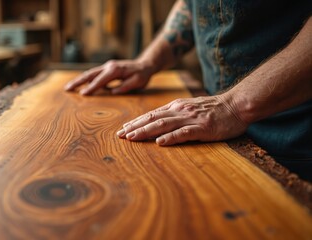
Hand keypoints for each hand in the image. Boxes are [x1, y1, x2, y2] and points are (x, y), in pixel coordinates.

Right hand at [64, 60, 154, 94]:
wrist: (145, 64)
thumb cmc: (142, 75)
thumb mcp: (138, 82)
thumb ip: (125, 87)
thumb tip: (112, 92)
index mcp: (115, 70)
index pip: (100, 80)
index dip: (91, 88)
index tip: (82, 94)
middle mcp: (109, 66)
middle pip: (90, 74)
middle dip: (78, 81)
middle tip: (67, 88)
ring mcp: (107, 66)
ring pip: (90, 73)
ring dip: (79, 80)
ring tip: (69, 87)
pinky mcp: (107, 69)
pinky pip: (95, 74)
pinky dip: (86, 79)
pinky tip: (80, 86)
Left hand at [116, 95, 247, 144]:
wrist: (237, 105)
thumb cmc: (213, 109)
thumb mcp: (190, 107)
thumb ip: (174, 114)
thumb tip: (157, 123)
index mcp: (176, 107)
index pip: (151, 115)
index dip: (136, 122)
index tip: (123, 130)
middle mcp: (180, 111)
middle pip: (153, 119)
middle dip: (135, 127)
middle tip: (120, 135)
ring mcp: (191, 119)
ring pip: (163, 125)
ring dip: (146, 132)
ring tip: (132, 138)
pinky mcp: (202, 128)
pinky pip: (184, 133)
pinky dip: (171, 138)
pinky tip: (160, 142)